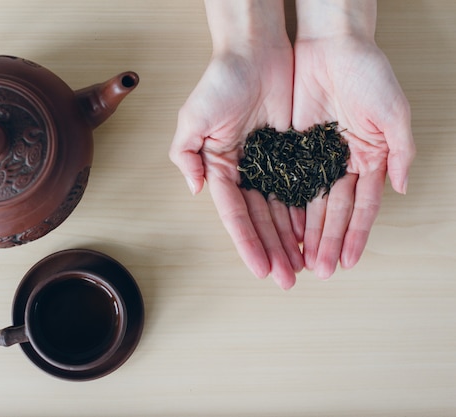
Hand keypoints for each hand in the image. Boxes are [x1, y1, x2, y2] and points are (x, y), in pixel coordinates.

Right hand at [169, 1, 302, 288]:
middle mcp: (246, 172)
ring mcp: (272, 164)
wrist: (256, 51)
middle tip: (288, 279)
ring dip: (292, 240)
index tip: (262, 269)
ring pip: (284, 210)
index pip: (236, 214)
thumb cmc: (221, 81)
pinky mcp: (294, 153)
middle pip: (262, 220)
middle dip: (274, 250)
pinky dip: (308, 212)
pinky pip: (303, 187)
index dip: (248, 243)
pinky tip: (316, 235)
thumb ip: (185, 155)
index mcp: (221, 169)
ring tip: (305, 266)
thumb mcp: (192, 118)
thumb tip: (196, 190)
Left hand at [292, 1, 415, 278]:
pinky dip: (283, 206)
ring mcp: (313, 157)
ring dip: (303, 233)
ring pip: (307, 202)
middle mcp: (340, 163)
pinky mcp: (289, 147)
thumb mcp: (393, 112)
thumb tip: (402, 189)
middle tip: (316, 270)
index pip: (360, 206)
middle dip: (325, 241)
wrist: (331, 44)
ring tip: (296, 259)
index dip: (354, 235)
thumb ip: (400, 151)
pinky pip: (284, 181)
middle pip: (332, 211)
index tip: (346, 262)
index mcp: (368, 159)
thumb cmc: (368, 73)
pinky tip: (280, 229)